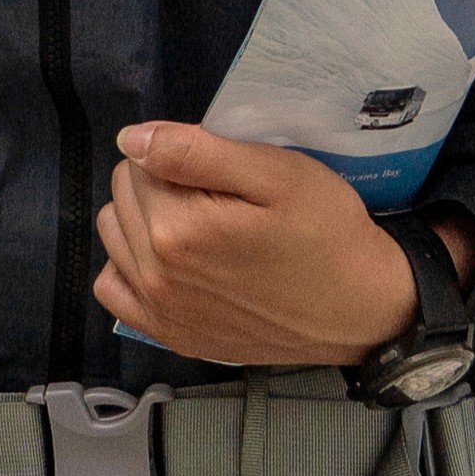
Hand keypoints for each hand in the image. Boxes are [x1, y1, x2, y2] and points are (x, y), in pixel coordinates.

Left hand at [93, 122, 471, 366]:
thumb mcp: (275, 175)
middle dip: (161, 184)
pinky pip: (114, 289)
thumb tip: (131, 139)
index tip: (223, 173)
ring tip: (197, 224)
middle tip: (219, 198)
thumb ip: (196, 152)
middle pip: (124, 196)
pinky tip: (171, 259)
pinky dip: (131, 266)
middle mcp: (156, 276)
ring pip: (114, 236)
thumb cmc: (325, 232)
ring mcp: (160, 312)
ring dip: (143, 220)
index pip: (138, 161)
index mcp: (177, 230)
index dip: (180, 156)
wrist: (360, 307)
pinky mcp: (171, 336)